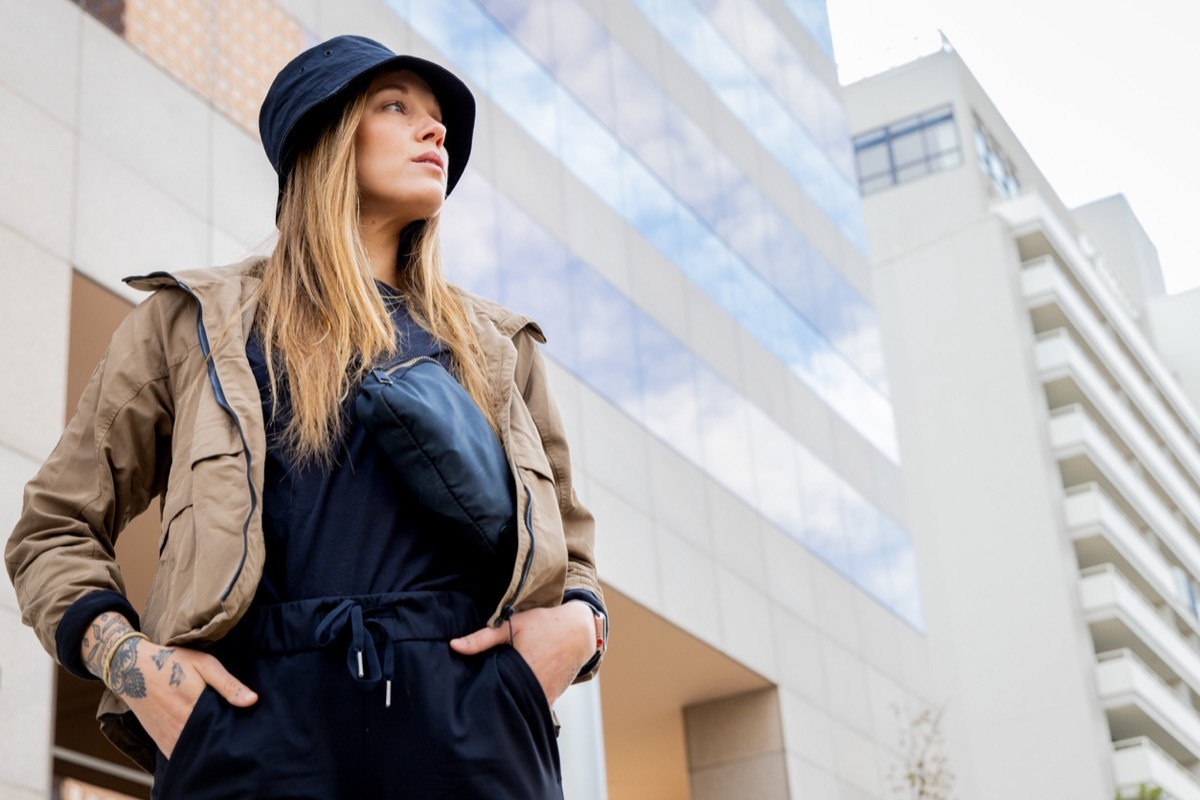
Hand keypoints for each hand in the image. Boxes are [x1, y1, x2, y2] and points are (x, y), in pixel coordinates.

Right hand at [82, 613, 257, 756]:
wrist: (132, 669)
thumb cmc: (173, 662)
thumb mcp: (205, 664)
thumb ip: (228, 684)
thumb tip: (252, 701)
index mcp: (194, 709)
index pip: (222, 731)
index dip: (235, 731)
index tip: (244, 727)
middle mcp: (180, 728)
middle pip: (209, 744)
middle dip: (222, 740)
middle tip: (233, 731)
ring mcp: (168, 736)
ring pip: (193, 752)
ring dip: (205, 748)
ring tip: (218, 736)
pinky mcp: (159, 739)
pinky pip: (178, 754)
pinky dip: (190, 752)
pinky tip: (200, 742)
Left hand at [450, 601, 596, 705]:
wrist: (579, 632)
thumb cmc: (545, 625)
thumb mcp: (512, 626)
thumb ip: (482, 638)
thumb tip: (453, 646)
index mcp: (522, 671)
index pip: (494, 693)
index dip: (481, 694)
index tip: (471, 694)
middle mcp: (535, 688)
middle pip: (506, 702)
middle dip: (494, 700)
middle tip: (479, 697)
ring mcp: (545, 697)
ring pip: (520, 707)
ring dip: (510, 702)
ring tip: (497, 695)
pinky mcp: (551, 699)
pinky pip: (532, 706)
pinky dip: (523, 703)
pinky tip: (514, 695)